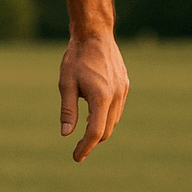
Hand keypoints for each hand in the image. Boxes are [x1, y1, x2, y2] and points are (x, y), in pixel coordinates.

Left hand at [58, 33, 128, 161]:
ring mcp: (123, 90)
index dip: (85, 147)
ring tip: (85, 133)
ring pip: (113, 121)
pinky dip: (107, 117)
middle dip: (92, 141)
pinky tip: (95, 115)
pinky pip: (117, 109)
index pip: (95, 132)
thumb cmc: (76, 57)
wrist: (94, 34)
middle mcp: (116, 96)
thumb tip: (66, 134)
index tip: (76, 157)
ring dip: (100, 130)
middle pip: (106, 130)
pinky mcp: (124, 85)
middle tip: (78, 148)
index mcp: (101, 97)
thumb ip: (68, 111)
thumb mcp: (66, 84)